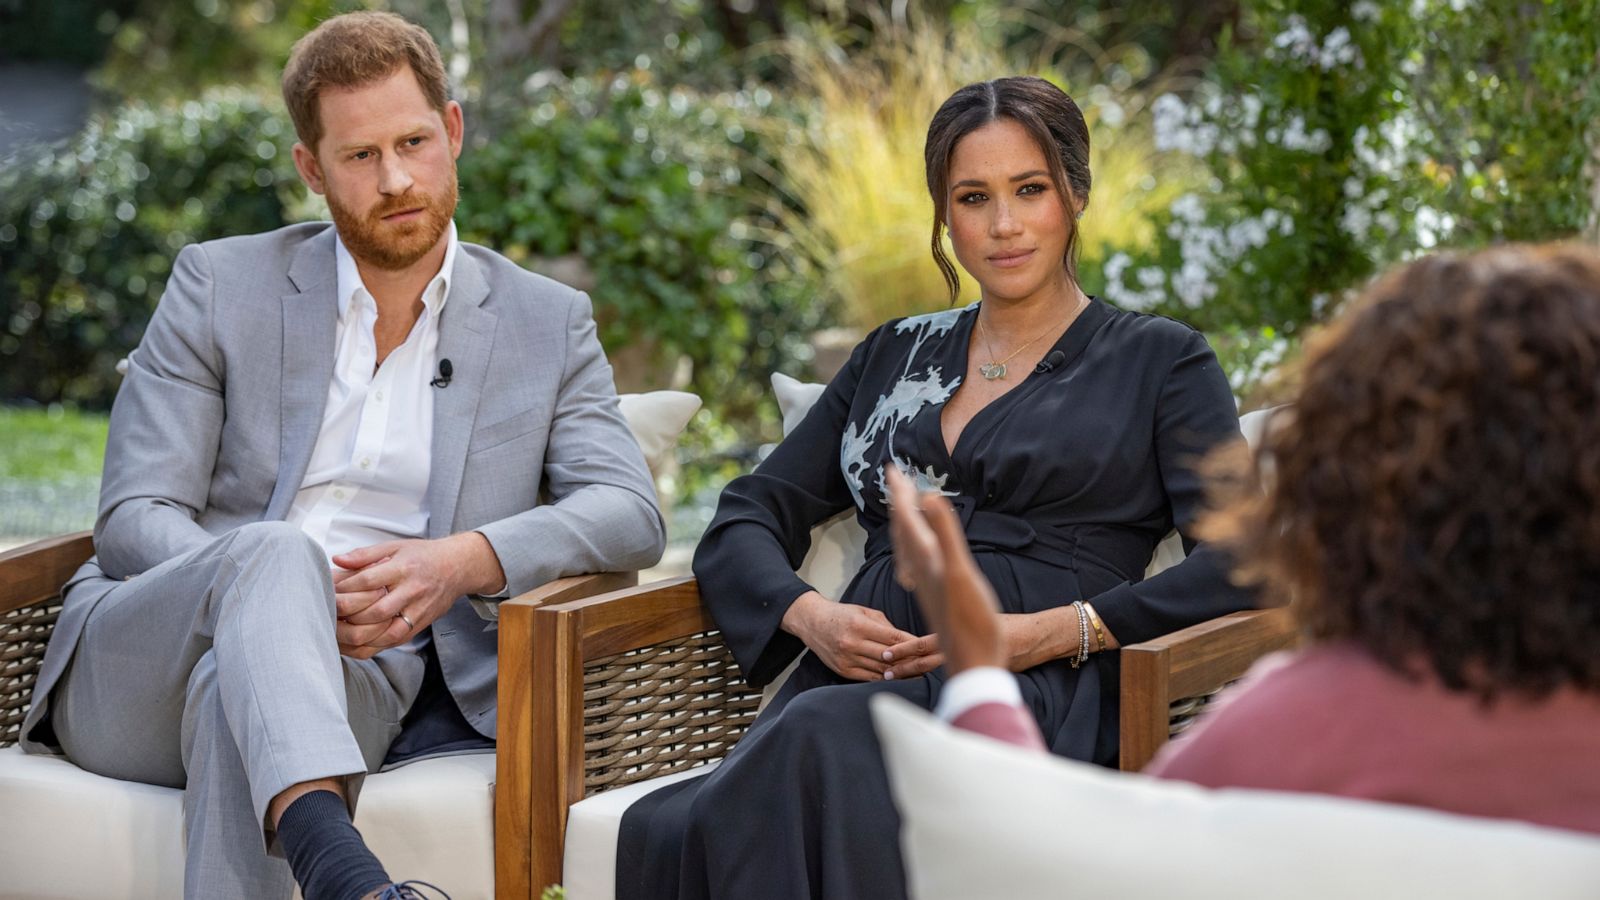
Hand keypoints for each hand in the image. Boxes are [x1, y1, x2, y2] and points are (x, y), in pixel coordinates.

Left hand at [330, 532, 504, 658]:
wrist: (457, 568)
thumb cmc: (423, 556)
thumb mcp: (395, 547)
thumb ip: (364, 555)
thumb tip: (337, 560)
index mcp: (403, 568)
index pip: (368, 581)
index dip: (345, 588)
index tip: (328, 591)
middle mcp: (412, 591)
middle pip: (375, 611)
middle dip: (347, 616)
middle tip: (326, 616)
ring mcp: (417, 611)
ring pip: (385, 633)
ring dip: (357, 637)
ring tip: (336, 634)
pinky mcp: (419, 625)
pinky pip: (393, 642)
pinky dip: (371, 647)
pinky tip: (353, 645)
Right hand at [781, 590, 918, 681]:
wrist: (812, 622)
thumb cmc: (841, 615)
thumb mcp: (864, 612)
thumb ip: (885, 626)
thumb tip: (907, 640)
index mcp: (860, 625)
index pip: (893, 638)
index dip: (912, 645)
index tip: (926, 649)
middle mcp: (852, 643)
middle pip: (888, 656)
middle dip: (909, 660)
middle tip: (926, 663)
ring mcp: (847, 658)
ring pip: (880, 669)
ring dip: (899, 671)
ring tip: (915, 672)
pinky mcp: (843, 670)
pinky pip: (869, 677)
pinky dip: (884, 677)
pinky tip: (896, 676)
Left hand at [885, 467, 1005, 675]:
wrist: (975, 663)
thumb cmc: (972, 622)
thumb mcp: (960, 572)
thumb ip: (944, 534)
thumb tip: (927, 496)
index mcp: (926, 560)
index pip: (906, 518)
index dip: (900, 492)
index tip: (892, 467)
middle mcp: (921, 571)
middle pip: (903, 530)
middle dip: (899, 503)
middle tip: (894, 478)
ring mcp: (927, 585)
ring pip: (908, 548)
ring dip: (904, 524)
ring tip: (903, 509)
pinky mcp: (935, 596)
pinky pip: (916, 564)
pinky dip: (915, 548)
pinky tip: (919, 554)